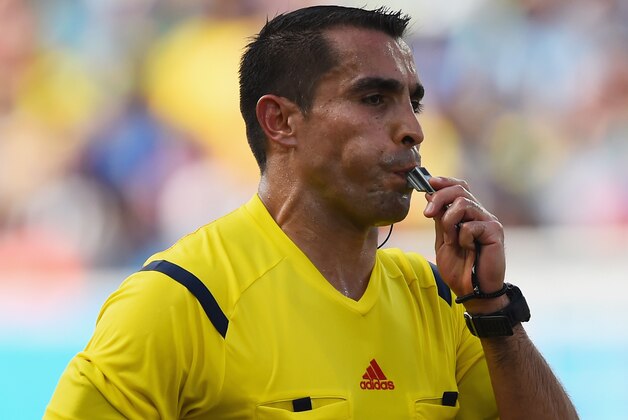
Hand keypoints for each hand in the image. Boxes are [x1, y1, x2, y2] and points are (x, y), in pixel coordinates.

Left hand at [423, 177, 506, 312]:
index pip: (459, 187)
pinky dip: (462, 237)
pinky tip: (469, 249)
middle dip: (439, 197)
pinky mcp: (495, 232)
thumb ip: (439, 219)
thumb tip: (429, 194)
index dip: (444, 182)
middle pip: (460, 189)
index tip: (428, 182)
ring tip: (450, 239)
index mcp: (467, 214)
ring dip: (449, 221)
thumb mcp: (442, 240)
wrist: (473, 290)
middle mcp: (480, 214)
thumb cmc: (459, 268)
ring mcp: (489, 221)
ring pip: (464, 204)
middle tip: (427, 213)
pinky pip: (470, 225)